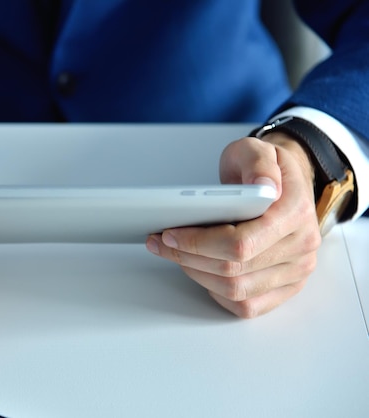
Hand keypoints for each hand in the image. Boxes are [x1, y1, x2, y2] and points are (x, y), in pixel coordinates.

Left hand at [146, 134, 321, 317]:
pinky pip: (246, 305)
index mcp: (296, 213)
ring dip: (196, 274)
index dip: (199, 243)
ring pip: (236, 291)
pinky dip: (215, 291)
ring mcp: (296, 271)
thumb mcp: (256, 149)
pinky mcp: (285, 288)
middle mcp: (301, 246)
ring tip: (174, 253)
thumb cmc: (261, 170)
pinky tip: (198, 269)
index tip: (170, 233)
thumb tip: (263, 185)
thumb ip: (258, 162)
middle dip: (188, 257)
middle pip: (234, 270)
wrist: (277, 185)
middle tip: (161, 242)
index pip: (241, 243)